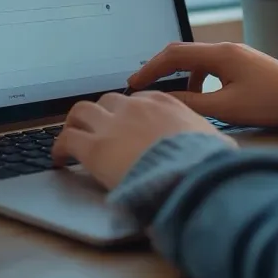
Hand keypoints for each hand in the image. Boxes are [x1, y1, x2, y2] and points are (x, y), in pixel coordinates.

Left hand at [51, 91, 232, 189]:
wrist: (192, 178)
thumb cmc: (208, 165)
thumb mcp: (216, 143)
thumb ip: (207, 139)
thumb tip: (219, 149)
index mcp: (165, 103)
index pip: (138, 99)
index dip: (129, 112)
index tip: (126, 124)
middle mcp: (135, 107)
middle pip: (108, 101)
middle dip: (101, 114)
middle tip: (97, 130)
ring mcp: (112, 124)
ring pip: (81, 111)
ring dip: (75, 124)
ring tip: (71, 138)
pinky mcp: (94, 147)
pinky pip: (66, 139)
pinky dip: (58, 147)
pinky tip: (58, 159)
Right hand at [129, 42, 277, 127]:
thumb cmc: (271, 104)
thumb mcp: (227, 108)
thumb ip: (193, 103)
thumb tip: (164, 100)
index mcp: (220, 54)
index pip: (173, 55)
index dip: (150, 68)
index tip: (133, 84)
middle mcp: (226, 48)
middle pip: (182, 52)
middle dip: (159, 68)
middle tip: (141, 86)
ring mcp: (236, 54)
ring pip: (196, 60)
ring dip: (179, 75)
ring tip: (168, 95)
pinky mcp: (244, 64)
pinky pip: (211, 66)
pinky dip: (197, 79)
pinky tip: (199, 97)